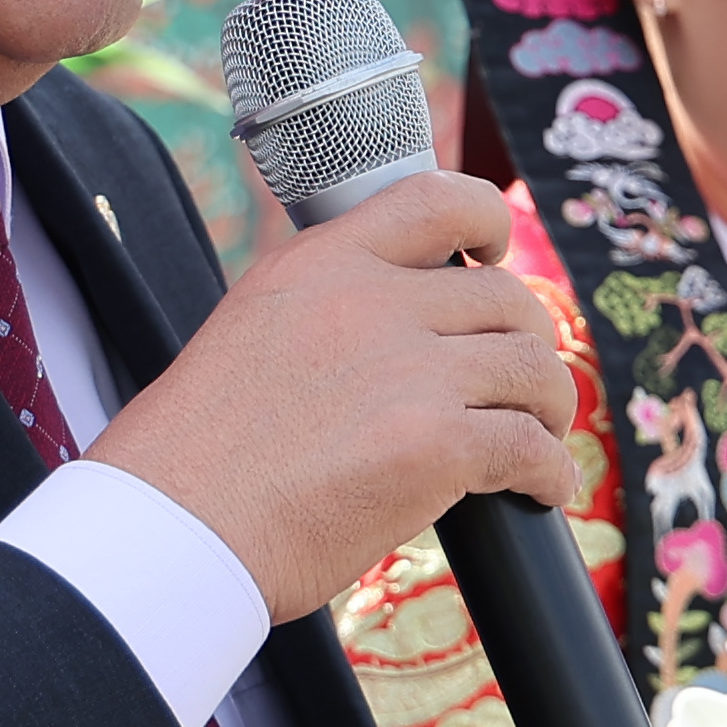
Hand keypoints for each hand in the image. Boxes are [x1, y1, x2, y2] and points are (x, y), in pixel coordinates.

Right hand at [88, 173, 574, 616]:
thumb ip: (324, 316)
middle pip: (505, 298)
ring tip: (539, 438)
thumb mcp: (250, 335)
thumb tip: (392, 336)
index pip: (434, 199)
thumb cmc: (195, 460)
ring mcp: (408, 370)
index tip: (496, 252)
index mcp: (319, 265)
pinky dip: (551, 471)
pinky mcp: (435, 444)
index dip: (486, 219)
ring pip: (533, 368)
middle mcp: (370, 303)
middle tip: (519, 388)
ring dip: (549, 407)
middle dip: (525, 343)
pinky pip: (530, 445)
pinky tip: (540, 492)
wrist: (174, 528)